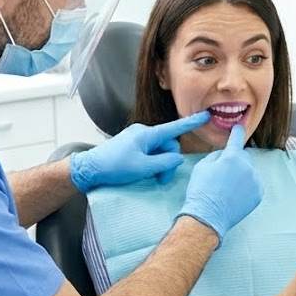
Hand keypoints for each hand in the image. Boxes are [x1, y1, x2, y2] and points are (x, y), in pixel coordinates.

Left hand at [69, 111, 209, 192]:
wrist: (89, 169)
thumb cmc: (114, 167)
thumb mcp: (143, 167)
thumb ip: (164, 163)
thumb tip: (177, 159)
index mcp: (147, 134)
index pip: (174, 128)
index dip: (191, 123)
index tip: (206, 116)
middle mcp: (143, 134)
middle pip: (167, 146)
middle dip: (168, 162)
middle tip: (161, 179)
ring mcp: (137, 140)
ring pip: (159, 152)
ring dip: (159, 166)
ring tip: (151, 178)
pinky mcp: (132, 147)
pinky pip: (149, 153)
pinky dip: (151, 164)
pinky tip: (144, 173)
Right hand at [177, 125, 262, 243]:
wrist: (208, 216)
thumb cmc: (201, 191)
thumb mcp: (202, 166)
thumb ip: (216, 156)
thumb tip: (224, 155)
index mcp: (232, 158)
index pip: (236, 139)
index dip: (237, 132)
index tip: (240, 127)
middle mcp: (247, 167)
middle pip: (243, 157)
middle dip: (235, 161)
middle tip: (222, 174)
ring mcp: (255, 182)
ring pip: (249, 171)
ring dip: (241, 175)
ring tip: (227, 188)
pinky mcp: (258, 194)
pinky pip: (254, 184)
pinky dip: (247, 187)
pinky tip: (234, 195)